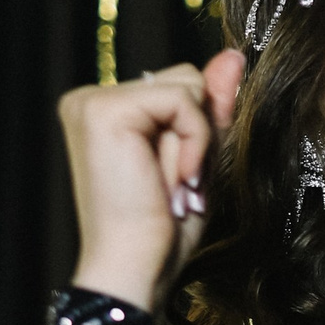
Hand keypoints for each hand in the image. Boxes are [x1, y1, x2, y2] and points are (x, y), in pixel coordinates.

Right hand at [61, 47, 244, 311]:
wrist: (136, 269)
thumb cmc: (163, 231)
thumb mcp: (199, 160)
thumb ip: (212, 107)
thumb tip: (234, 55)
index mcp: (106, 112)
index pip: (178, 88)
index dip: (198, 132)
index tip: (182, 183)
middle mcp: (90, 99)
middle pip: (184, 79)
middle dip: (197, 133)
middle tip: (176, 187)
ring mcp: (92, 100)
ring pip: (186, 85)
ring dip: (197, 140)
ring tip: (173, 185)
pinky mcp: (105, 109)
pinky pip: (182, 98)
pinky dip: (194, 141)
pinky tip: (176, 178)